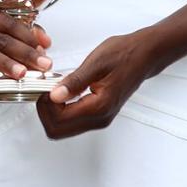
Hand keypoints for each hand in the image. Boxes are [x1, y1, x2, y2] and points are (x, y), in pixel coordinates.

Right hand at [0, 8, 51, 98]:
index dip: (27, 35)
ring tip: (22, 74)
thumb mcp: (0, 31)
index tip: (42, 48)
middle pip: (1, 40)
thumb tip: (45, 41)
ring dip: (6, 65)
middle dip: (25, 53)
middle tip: (42, 64)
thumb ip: (24, 33)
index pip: (7, 23)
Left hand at [35, 29, 158, 138]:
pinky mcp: (98, 114)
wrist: (143, 56)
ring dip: (51, 111)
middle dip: (45, 111)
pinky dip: (60, 110)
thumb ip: (74, 82)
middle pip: (57, 131)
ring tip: (53, 88)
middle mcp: (100, 119)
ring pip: (63, 128)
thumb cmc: (124, 55)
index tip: (44, 86)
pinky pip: (71, 121)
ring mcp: (99, 119)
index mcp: (99, 108)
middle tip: (45, 89)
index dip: (44, 105)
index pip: (58, 121)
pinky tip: (61, 92)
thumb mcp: (95, 63)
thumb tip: (54, 96)